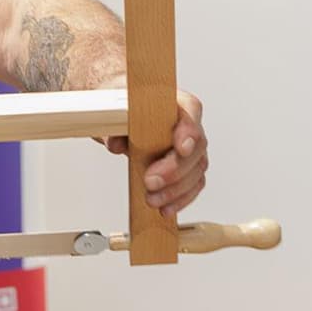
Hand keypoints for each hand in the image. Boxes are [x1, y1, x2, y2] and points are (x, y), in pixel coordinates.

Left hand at [108, 90, 207, 216]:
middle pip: (196, 147)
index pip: (192, 111)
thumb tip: (116, 144)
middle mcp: (189, 125)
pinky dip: (179, 200)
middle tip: (151, 180)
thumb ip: (116, 127)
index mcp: (177, 102)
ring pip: (196, 171)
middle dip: (175, 169)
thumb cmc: (127, 108)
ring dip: (176, 190)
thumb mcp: (115, 112)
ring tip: (152, 199)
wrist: (125, 115)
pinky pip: (192, 186)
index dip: (189, 131)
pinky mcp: (187, 170)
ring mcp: (191, 150)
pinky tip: (165, 208)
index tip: (181, 148)